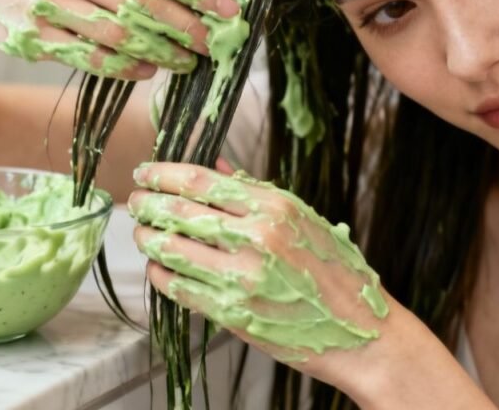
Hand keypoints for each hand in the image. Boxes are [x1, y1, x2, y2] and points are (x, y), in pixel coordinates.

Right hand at [0, 0, 240, 79]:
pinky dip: (123, 66)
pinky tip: (147, 70)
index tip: (227, 7)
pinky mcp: (36, 37)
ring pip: (118, 35)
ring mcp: (49, 4)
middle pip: (140, 4)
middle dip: (184, 27)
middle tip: (214, 43)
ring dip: (159, 52)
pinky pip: (90, 57)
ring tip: (186, 60)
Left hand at [128, 162, 389, 384]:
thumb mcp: (304, 219)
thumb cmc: (337, 273)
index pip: (202, 182)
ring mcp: (243, 279)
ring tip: (142, 232)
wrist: (363, 334)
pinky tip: (157, 268)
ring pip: (172, 250)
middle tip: (135, 201)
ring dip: (148, 239)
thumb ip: (255, 192)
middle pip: (180, 212)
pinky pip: (180, 289)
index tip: (145, 172)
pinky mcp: (234, 314)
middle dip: (148, 204)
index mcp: (275, 208)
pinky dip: (161, 276)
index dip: (164, 174)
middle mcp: (257, 239)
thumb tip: (213, 164)